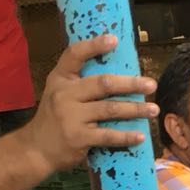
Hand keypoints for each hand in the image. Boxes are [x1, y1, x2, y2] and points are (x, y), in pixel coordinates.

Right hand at [20, 34, 158, 173]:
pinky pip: (108, 135)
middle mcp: (65, 94)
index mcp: (60, 78)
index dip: (94, 45)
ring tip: (153, 109)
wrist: (36, 149)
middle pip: (103, 83)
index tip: (114, 40)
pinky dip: (126, 136)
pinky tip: (141, 135)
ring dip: (135, 109)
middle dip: (131, 84)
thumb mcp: (59, 93)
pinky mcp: (78, 137)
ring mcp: (71, 116)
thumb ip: (80, 82)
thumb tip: (118, 73)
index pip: (75, 55)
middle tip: (151, 85)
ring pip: (110, 109)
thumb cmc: (55, 118)